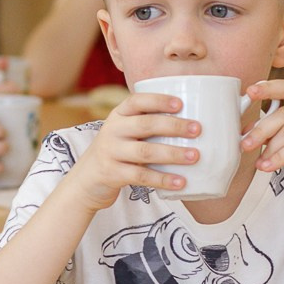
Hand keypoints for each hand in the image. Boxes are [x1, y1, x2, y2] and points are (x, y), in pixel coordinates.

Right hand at [65, 92, 201, 211]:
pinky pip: (141, 176)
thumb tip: (192, 123)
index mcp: (118, 115)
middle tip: (197, 129)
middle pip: (145, 125)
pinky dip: (162, 179)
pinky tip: (180, 182)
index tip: (181, 104)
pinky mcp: (112, 174)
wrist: (85, 180)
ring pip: (145, 151)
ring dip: (173, 153)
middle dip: (174, 126)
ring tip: (195, 156)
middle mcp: (112, 130)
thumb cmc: (117, 153)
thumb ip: (147, 126)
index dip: (159, 100)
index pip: (137, 101)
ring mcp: (110, 152)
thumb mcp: (124, 133)